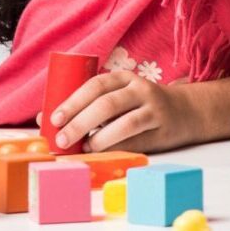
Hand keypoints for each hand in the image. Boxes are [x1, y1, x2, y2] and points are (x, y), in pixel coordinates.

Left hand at [38, 71, 197, 153]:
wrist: (185, 111)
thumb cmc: (140, 106)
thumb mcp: (118, 97)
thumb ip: (88, 106)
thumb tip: (44, 120)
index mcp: (125, 78)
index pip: (96, 85)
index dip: (74, 101)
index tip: (54, 118)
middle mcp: (141, 89)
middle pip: (107, 104)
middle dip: (81, 123)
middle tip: (62, 140)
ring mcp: (154, 109)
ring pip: (124, 123)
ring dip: (99, 139)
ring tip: (84, 149)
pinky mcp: (162, 130)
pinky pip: (137, 140)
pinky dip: (117, 148)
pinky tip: (104, 153)